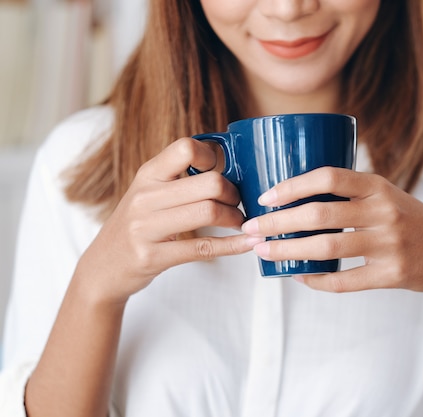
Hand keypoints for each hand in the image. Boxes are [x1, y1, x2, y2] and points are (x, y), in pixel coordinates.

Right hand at [75, 137, 260, 303]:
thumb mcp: (148, 194)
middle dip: (234, 194)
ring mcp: (145, 228)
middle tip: (238, 204)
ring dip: (235, 218)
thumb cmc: (136, 227)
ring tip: (239, 223)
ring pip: (209, 212)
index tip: (222, 172)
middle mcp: (144, 197)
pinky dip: (234, 245)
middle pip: (210, 183)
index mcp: (147, 175)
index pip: (185, 148)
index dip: (212, 157)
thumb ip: (178, 179)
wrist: (102, 268)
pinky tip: (247, 242)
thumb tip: (226, 166)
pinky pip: (204, 248)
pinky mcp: (152, 256)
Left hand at [242, 167, 422, 294]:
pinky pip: (345, 282)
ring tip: (263, 252)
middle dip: (278, 222)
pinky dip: (316, 281)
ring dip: (288, 251)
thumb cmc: (410, 219)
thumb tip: (295, 195)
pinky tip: (298, 277)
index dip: (292, 186)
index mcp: (378, 186)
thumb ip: (350, 192)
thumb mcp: (386, 194)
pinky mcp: (391, 274)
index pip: (328, 177)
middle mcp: (383, 212)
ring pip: (327, 249)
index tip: (265, 197)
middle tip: (251, 228)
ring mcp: (388, 245)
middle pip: (319, 215)